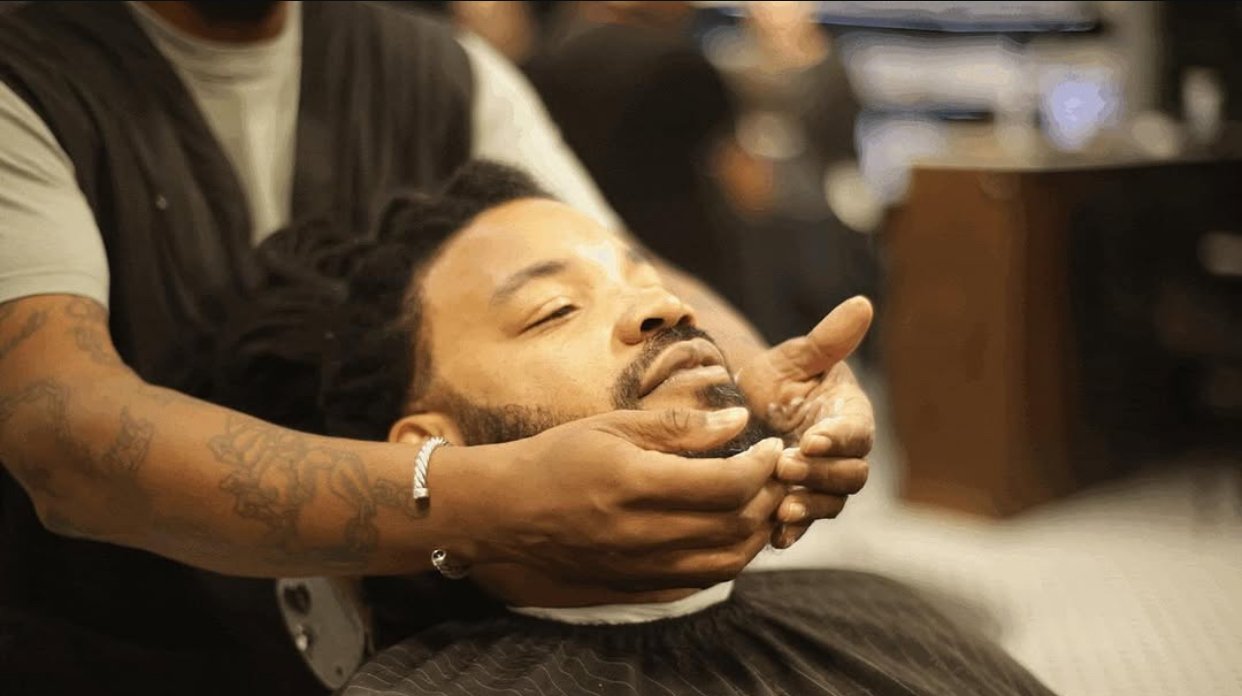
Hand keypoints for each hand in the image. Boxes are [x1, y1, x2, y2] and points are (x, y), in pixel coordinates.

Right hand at [463, 407, 785, 590]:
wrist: (502, 513)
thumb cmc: (556, 458)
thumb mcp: (613, 425)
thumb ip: (680, 426)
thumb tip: (739, 420)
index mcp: (635, 483)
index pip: (728, 485)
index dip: (764, 466)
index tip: (773, 447)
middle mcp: (641, 533)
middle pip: (736, 526)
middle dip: (770, 498)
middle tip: (777, 473)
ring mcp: (639, 568)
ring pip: (727, 563)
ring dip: (757, 534)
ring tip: (762, 504)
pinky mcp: (635, 589)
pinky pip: (699, 584)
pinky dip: (727, 560)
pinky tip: (728, 534)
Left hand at [734, 296, 875, 547]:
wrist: (737, 413)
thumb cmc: (772, 380)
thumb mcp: (794, 358)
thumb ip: (828, 340)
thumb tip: (862, 304)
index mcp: (849, 416)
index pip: (856, 432)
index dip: (838, 438)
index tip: (812, 439)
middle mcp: (843, 455)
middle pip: (850, 475)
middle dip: (820, 474)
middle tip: (786, 467)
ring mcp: (822, 483)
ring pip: (831, 502)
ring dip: (809, 506)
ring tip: (781, 508)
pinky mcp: (798, 505)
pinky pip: (804, 525)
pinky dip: (792, 533)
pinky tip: (775, 537)